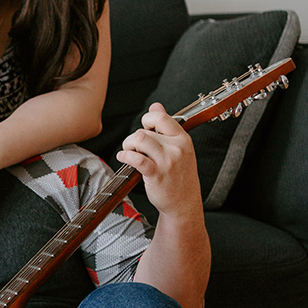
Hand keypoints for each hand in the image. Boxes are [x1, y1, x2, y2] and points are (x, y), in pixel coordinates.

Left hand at [117, 104, 202, 218]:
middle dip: (133, 138)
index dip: (147, 119)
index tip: (144, 128)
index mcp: (183, 139)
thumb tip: (156, 105)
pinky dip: (125, 156)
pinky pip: (136, 159)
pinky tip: (123, 158)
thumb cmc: (179, 175)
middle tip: (133, 148)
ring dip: (128, 145)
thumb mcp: (179, 148)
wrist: (184, 203)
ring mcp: (167, 162)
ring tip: (129, 152)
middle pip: (144, 131)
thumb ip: (166, 126)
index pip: (161, 117)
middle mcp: (176, 148)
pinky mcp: (156, 175)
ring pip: (139, 140)